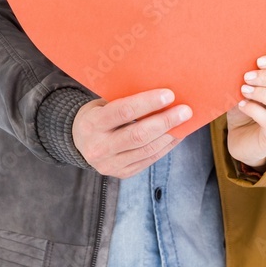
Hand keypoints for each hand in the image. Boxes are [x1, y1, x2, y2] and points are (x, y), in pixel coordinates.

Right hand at [73, 89, 190, 178]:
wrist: (80, 141)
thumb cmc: (98, 114)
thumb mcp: (103, 103)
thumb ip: (125, 99)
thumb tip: (162, 93)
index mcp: (93, 123)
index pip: (124, 112)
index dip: (148, 103)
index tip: (169, 95)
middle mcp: (99, 147)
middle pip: (138, 135)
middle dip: (165, 122)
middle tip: (185, 111)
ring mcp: (110, 164)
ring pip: (147, 150)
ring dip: (169, 135)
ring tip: (185, 122)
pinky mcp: (122, 173)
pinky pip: (149, 160)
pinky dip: (166, 146)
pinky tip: (176, 135)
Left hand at [226, 55, 265, 170]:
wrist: (239, 140)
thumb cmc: (246, 110)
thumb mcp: (247, 88)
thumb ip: (250, 76)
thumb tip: (240, 58)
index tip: (258, 61)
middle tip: (247, 76)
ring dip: (264, 93)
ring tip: (244, 90)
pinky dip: (254, 110)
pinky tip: (241, 105)